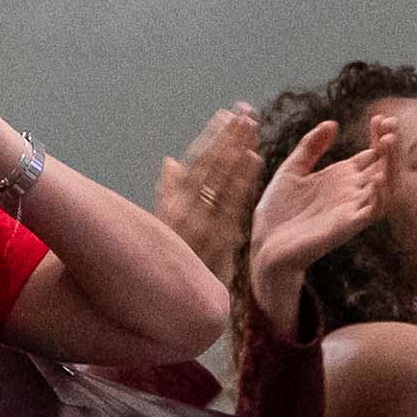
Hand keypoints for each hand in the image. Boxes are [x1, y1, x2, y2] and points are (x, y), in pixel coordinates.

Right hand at [156, 105, 262, 285]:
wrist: (175, 304)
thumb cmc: (171, 261)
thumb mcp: (163, 224)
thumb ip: (168, 192)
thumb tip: (169, 160)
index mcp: (172, 203)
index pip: (195, 162)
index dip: (211, 137)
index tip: (225, 115)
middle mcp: (185, 209)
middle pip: (210, 166)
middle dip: (228, 136)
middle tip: (245, 112)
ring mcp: (202, 223)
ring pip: (221, 179)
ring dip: (237, 150)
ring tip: (251, 126)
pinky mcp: (217, 238)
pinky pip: (232, 203)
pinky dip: (242, 180)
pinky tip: (254, 159)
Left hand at [247, 114, 388, 294]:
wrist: (265, 245)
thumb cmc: (278, 212)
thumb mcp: (292, 170)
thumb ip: (310, 147)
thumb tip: (332, 124)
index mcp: (340, 178)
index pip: (370, 154)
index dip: (378, 136)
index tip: (379, 117)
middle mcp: (351, 192)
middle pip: (382, 166)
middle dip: (389, 144)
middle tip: (390, 122)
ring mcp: (352, 208)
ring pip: (385, 186)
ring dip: (391, 165)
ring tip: (389, 141)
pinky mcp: (348, 226)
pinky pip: (373, 211)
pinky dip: (381, 194)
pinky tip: (381, 176)